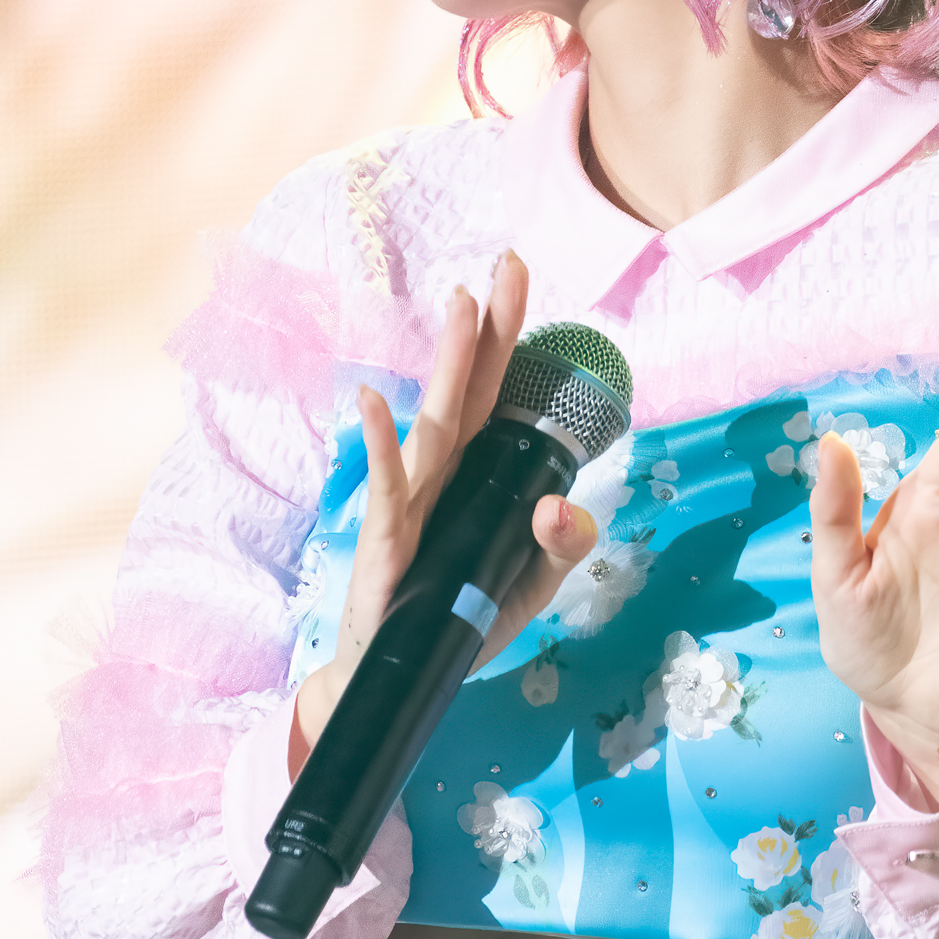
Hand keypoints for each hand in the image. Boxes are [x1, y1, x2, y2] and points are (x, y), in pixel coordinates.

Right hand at [289, 250, 597, 765]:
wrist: (398, 675)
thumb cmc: (459, 616)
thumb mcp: (530, 584)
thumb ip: (561, 545)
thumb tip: (565, 506)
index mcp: (476, 476)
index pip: (499, 397)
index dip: (509, 341)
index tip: (519, 277)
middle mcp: (442, 476)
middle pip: (472, 392)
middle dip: (490, 329)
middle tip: (508, 262)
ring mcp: (412, 501)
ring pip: (437, 423)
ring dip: (450, 364)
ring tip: (462, 304)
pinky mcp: (387, 537)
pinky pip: (387, 485)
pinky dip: (380, 444)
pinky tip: (373, 401)